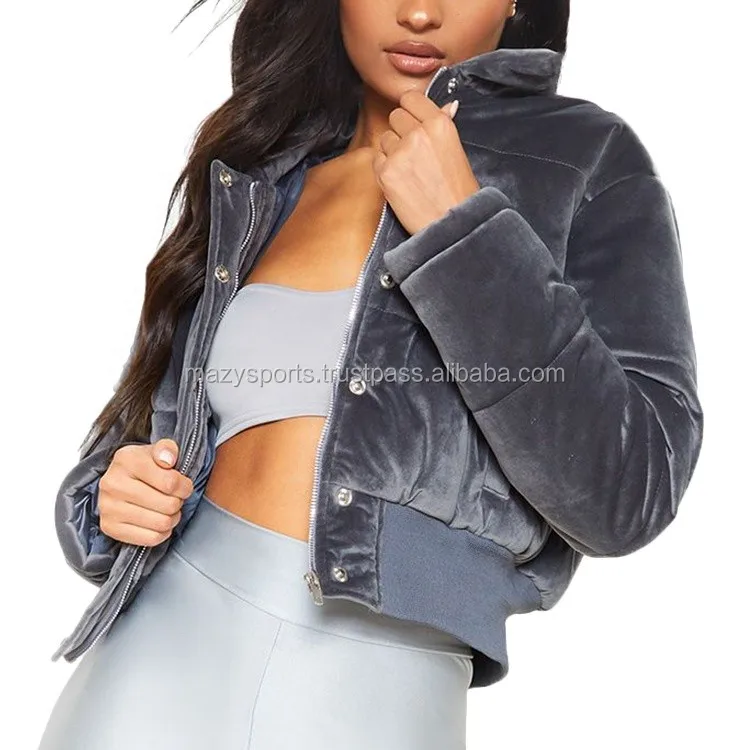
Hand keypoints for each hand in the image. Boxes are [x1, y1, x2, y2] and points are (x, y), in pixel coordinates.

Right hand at [98, 438, 194, 545]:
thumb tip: (168, 460)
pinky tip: (159, 521)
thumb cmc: (146, 466)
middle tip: (175, 498)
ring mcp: (108, 507)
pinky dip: (162, 533)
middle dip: (178, 502)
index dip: (185, 487)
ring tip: (168, 510)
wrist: (120, 480)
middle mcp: (112, 483)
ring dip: (172, 518)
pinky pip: (150, 539)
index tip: (184, 486)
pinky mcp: (109, 527)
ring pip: (161, 523)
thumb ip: (167, 449)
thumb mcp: (158, 450)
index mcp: (126, 459)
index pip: (170, 482)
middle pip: (168, 505)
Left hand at [372, 91, 480, 235]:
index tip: (413, 121)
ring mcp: (399, 153)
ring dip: (392, 150)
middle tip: (414, 152)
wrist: (452, 224)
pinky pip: (376, 159)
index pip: (411, 98)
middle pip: (395, 116)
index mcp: (439, 124)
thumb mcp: (457, 151)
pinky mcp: (385, 173)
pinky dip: (385, 169)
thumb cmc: (458, 191)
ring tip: (410, 171)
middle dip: (401, 131)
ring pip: (384, 138)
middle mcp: (418, 134)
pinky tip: (401, 181)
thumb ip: (445, 125)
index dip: (411, 110)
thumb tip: (448, 105)